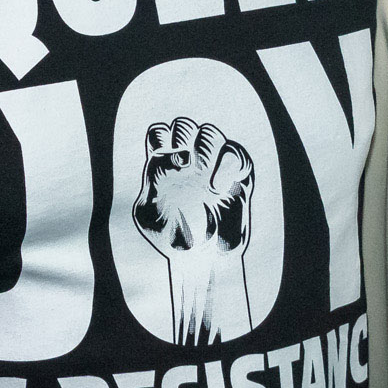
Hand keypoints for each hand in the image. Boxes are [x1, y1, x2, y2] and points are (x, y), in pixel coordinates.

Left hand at [133, 117, 255, 345]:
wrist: (201, 261)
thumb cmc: (171, 238)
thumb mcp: (148, 213)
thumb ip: (154, 179)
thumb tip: (176, 155)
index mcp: (164, 164)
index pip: (160, 132)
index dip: (160, 140)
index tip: (160, 161)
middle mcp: (189, 159)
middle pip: (184, 125)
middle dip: (182, 138)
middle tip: (183, 167)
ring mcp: (214, 165)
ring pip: (210, 132)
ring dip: (204, 148)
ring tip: (201, 178)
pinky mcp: (239, 176)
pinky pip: (237, 154)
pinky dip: (226, 165)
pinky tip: (216, 187)